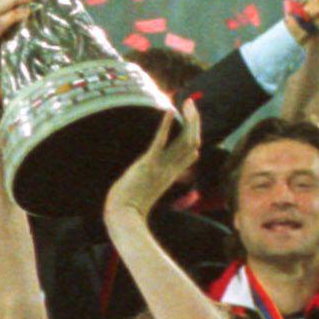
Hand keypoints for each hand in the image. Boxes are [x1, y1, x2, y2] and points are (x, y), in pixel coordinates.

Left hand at [101, 100, 200, 224]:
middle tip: (192, 103)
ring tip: (188, 102)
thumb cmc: (130, 206)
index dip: (194, 135)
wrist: (124, 216)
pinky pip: (160, 141)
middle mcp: (171, 169)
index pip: (191, 152)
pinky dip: (166, 125)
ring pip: (184, 140)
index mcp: (171, 175)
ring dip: (188, 119)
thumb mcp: (147, 192)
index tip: (193, 120)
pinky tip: (171, 111)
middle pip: (192, 142)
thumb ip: (154, 183)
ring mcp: (161, 166)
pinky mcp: (148, 164)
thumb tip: (155, 177)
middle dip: (195, 122)